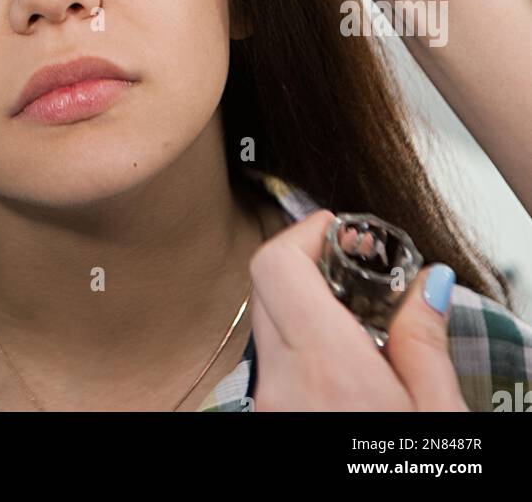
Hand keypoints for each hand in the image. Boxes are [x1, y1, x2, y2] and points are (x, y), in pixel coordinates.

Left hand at [250, 209, 467, 411]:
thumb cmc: (411, 480)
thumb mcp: (438, 413)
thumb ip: (425, 342)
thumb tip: (428, 281)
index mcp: (327, 367)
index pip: (276, 264)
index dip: (303, 231)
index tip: (339, 228)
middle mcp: (281, 383)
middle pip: (266, 286)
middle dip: (306, 263)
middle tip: (354, 266)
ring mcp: (268, 404)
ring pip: (268, 325)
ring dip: (302, 308)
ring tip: (359, 321)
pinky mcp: (268, 420)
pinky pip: (273, 363)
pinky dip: (301, 346)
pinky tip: (346, 363)